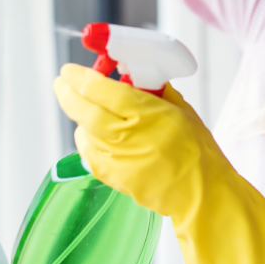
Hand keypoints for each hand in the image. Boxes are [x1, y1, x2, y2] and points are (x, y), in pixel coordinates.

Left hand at [54, 64, 264, 263]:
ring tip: (87, 108)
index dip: (78, 76)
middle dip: (66, 91)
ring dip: (79, 115)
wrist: (201, 193)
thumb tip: (133, 76)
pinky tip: (96, 133)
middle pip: (80, 107)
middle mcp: (124, 134)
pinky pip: (88, 151)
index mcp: (144, 112)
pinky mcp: (110, 176)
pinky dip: (87, 138)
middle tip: (63, 82)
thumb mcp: (180, 108)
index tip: (71, 70)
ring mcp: (114, 158)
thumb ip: (153, 91)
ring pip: (81, 129)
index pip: (98, 88)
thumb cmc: (197, 150)